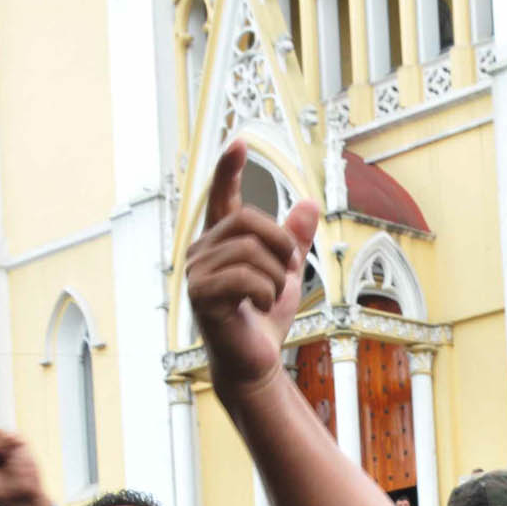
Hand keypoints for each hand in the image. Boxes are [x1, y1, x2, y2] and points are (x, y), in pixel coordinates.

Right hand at [186, 140, 322, 392]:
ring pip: (250, 250)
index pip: (222, 198)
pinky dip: (267, 293)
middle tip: (287, 271)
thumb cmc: (264, 320)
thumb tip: (309, 203)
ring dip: (275, 276)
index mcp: (221, 243)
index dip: (229, 170)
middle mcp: (202, 252)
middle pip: (247, 220)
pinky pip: (246, 277)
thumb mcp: (286, 274)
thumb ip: (294, 240)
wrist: (255, 362)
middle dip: (279, 244)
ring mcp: (197, 273)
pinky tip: (261, 308)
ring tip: (271, 297)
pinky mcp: (201, 296)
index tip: (239, 143)